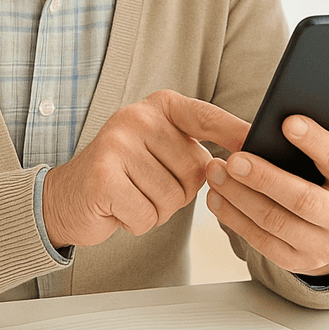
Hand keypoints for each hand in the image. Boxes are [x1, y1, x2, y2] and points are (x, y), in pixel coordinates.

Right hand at [42, 90, 247, 248]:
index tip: (260, 140)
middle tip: (147, 186)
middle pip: (195, 172)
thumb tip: (241, 162)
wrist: (68, 198)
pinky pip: (147, 215)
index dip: (236, 132)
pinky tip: (118, 208)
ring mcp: (117, 144)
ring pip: (172, 198)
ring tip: (132, 196)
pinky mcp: (103, 176)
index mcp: (160, 106)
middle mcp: (138, 116)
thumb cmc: (125, 176)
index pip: (207, 117)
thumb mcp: (161, 150)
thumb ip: (194, 149)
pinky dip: (136, 223)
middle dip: (178, 193)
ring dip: (156, 210)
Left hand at [205, 85, 328, 277]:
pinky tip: (217, 197)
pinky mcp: (296, 260)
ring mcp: (322, 245)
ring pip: (275, 222)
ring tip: (217, 170)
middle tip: (234, 157)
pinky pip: (260, 241)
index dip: (315, 142)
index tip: (287, 121)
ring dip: (240, 196)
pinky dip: (234, 218)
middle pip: (302, 199)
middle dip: (265, 178)